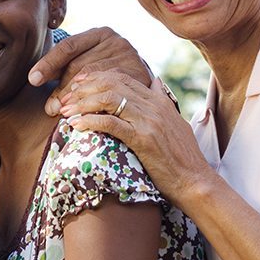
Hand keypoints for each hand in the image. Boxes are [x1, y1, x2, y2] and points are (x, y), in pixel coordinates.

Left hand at [28, 27, 152, 115]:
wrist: (147, 89)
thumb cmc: (110, 79)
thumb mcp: (88, 69)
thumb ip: (66, 78)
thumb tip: (49, 107)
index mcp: (100, 34)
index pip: (68, 47)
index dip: (49, 63)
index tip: (33, 79)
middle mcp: (116, 41)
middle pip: (79, 64)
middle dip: (61, 88)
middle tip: (50, 108)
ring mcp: (129, 56)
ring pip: (93, 78)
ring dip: (75, 98)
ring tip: (63, 112)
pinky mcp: (139, 74)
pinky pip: (110, 90)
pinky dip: (93, 104)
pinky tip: (82, 116)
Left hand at [59, 73, 212, 205]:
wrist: (195, 181)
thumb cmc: (182, 157)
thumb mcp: (175, 122)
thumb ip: (162, 101)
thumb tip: (155, 82)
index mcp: (158, 100)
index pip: (121, 78)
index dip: (95, 78)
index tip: (76, 85)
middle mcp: (153, 105)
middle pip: (111, 84)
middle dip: (83, 89)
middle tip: (65, 99)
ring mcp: (148, 121)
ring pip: (109, 99)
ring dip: (82, 103)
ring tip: (66, 112)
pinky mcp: (143, 139)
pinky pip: (111, 123)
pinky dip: (90, 121)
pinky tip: (76, 125)